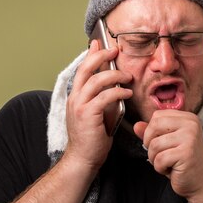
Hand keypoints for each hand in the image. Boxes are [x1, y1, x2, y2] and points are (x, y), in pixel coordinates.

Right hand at [64, 40, 131, 170]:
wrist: (83, 158)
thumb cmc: (92, 138)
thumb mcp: (97, 113)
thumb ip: (102, 97)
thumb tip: (114, 85)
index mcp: (75, 97)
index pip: (81, 70)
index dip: (90, 55)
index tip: (98, 44)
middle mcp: (74, 98)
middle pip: (86, 69)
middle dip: (101, 56)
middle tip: (114, 50)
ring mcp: (79, 106)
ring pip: (97, 80)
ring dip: (115, 75)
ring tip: (127, 77)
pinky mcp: (88, 114)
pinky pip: (105, 96)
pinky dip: (118, 92)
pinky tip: (127, 93)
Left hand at [133, 110, 202, 197]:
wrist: (201, 182)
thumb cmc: (184, 162)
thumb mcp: (168, 143)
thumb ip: (153, 133)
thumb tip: (136, 126)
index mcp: (188, 118)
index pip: (157, 116)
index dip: (151, 131)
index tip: (160, 143)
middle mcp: (191, 125)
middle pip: (154, 126)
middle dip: (150, 144)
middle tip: (160, 154)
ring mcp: (190, 138)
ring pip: (154, 144)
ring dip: (155, 158)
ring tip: (167, 163)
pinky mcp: (186, 153)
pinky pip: (160, 159)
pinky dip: (160, 168)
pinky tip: (171, 169)